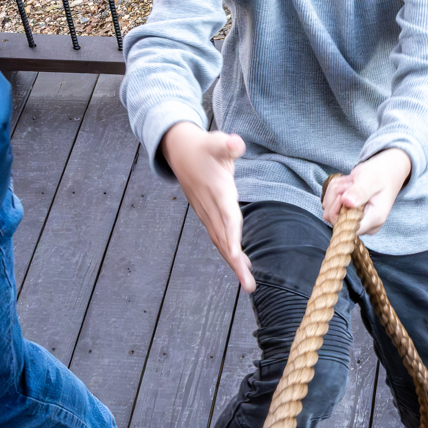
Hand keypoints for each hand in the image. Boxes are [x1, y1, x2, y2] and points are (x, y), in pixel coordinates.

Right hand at [163, 123, 253, 290]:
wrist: (178, 151)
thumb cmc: (202, 147)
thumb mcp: (215, 141)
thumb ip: (227, 144)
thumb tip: (236, 144)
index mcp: (217, 191)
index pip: (227, 217)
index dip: (232, 236)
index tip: (237, 255)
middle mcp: (211, 206)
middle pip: (225, 238)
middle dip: (236, 263)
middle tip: (249, 286)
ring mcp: (207, 213)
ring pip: (221, 242)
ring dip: (234, 263)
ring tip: (248, 284)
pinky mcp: (207, 215)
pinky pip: (219, 238)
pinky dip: (229, 253)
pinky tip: (241, 265)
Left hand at [323, 148, 411, 236]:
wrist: (386, 170)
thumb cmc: (382, 174)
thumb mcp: (371, 179)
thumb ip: (360, 191)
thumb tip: (347, 202)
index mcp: (374, 219)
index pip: (347, 227)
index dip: (339, 210)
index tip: (345, 192)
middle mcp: (364, 224)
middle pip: (334, 218)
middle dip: (336, 196)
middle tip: (350, 183)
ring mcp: (354, 220)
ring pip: (329, 210)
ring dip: (335, 191)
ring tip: (351, 182)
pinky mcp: (347, 214)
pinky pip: (329, 205)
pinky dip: (334, 191)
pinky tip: (347, 185)